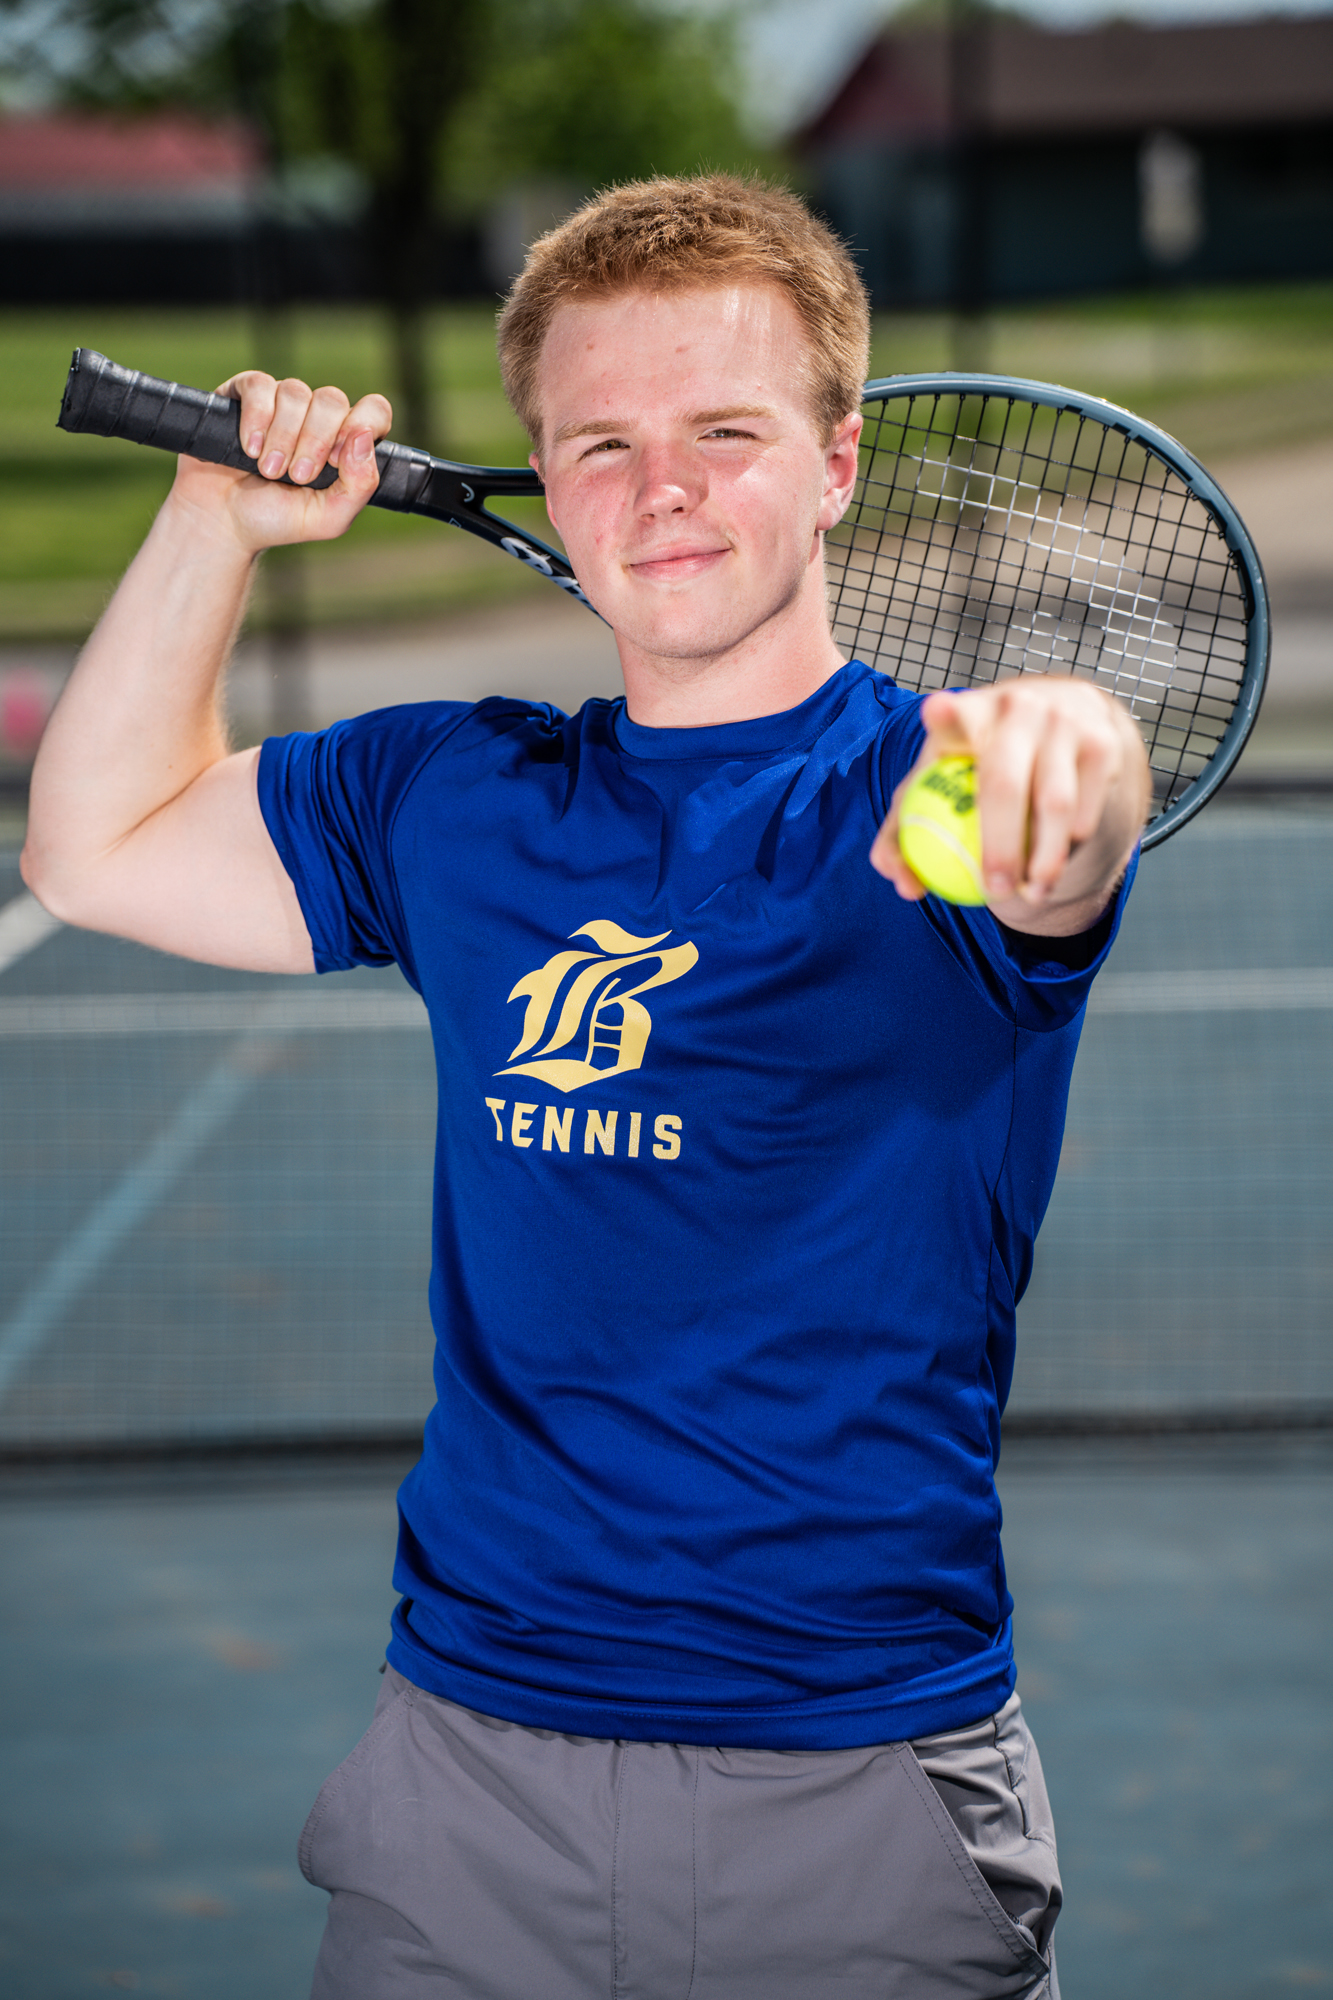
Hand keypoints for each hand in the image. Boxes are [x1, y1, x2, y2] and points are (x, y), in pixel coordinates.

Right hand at [170, 372, 393, 554]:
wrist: (223, 522)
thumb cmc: (278, 520)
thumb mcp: (330, 518)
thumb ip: (360, 485)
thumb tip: (364, 437)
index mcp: (344, 443)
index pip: (374, 410)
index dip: (362, 425)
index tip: (337, 459)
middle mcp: (316, 417)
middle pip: (332, 400)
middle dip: (315, 441)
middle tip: (297, 476)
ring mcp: (281, 402)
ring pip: (295, 392)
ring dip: (283, 437)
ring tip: (268, 470)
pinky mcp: (245, 394)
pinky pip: (259, 385)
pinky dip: (256, 418)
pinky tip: (249, 448)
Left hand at [870, 679, 1150, 933]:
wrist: (1063, 725)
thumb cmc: (983, 764)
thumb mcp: (940, 785)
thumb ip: (906, 834)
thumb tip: (904, 884)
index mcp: (969, 713)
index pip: (953, 713)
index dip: (946, 714)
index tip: (935, 715)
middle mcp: (1018, 708)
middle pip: (1005, 784)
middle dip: (1000, 847)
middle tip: (994, 890)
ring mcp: (1064, 723)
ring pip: (1055, 805)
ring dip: (1044, 860)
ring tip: (1031, 892)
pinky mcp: (1102, 744)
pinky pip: (1085, 812)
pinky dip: (1071, 847)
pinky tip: (1055, 864)